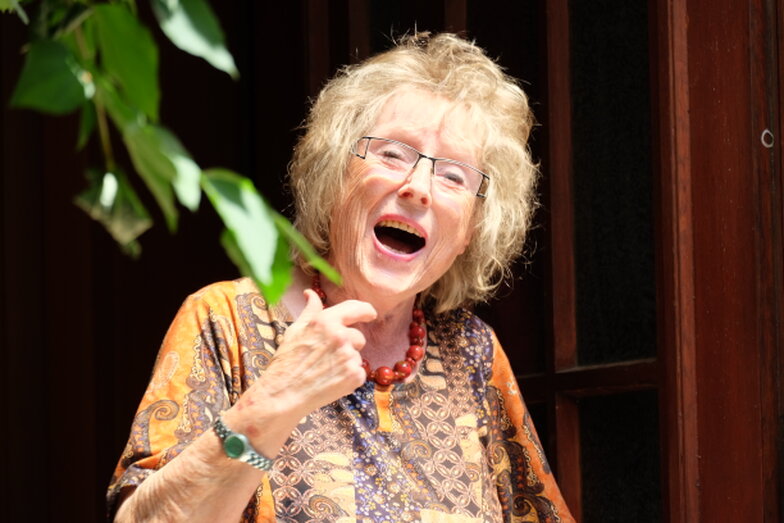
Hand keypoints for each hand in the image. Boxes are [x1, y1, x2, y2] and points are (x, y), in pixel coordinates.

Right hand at [224, 289, 376, 451]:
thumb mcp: (295, 331)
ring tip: (325, 371)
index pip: (355, 308)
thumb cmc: (286, 363)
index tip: (370, 314)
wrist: (283, 395)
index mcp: (326, 321)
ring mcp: (349, 357)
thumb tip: (310, 293)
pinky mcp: (355, 376)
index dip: (366, 310)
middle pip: (358, 337)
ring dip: (346, 362)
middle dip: (348, 345)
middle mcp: (341, 336)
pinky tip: (330, 381)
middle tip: (327, 357)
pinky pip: (359, 373)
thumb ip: (310, 310)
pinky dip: (349, 377)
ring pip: (357, 356)